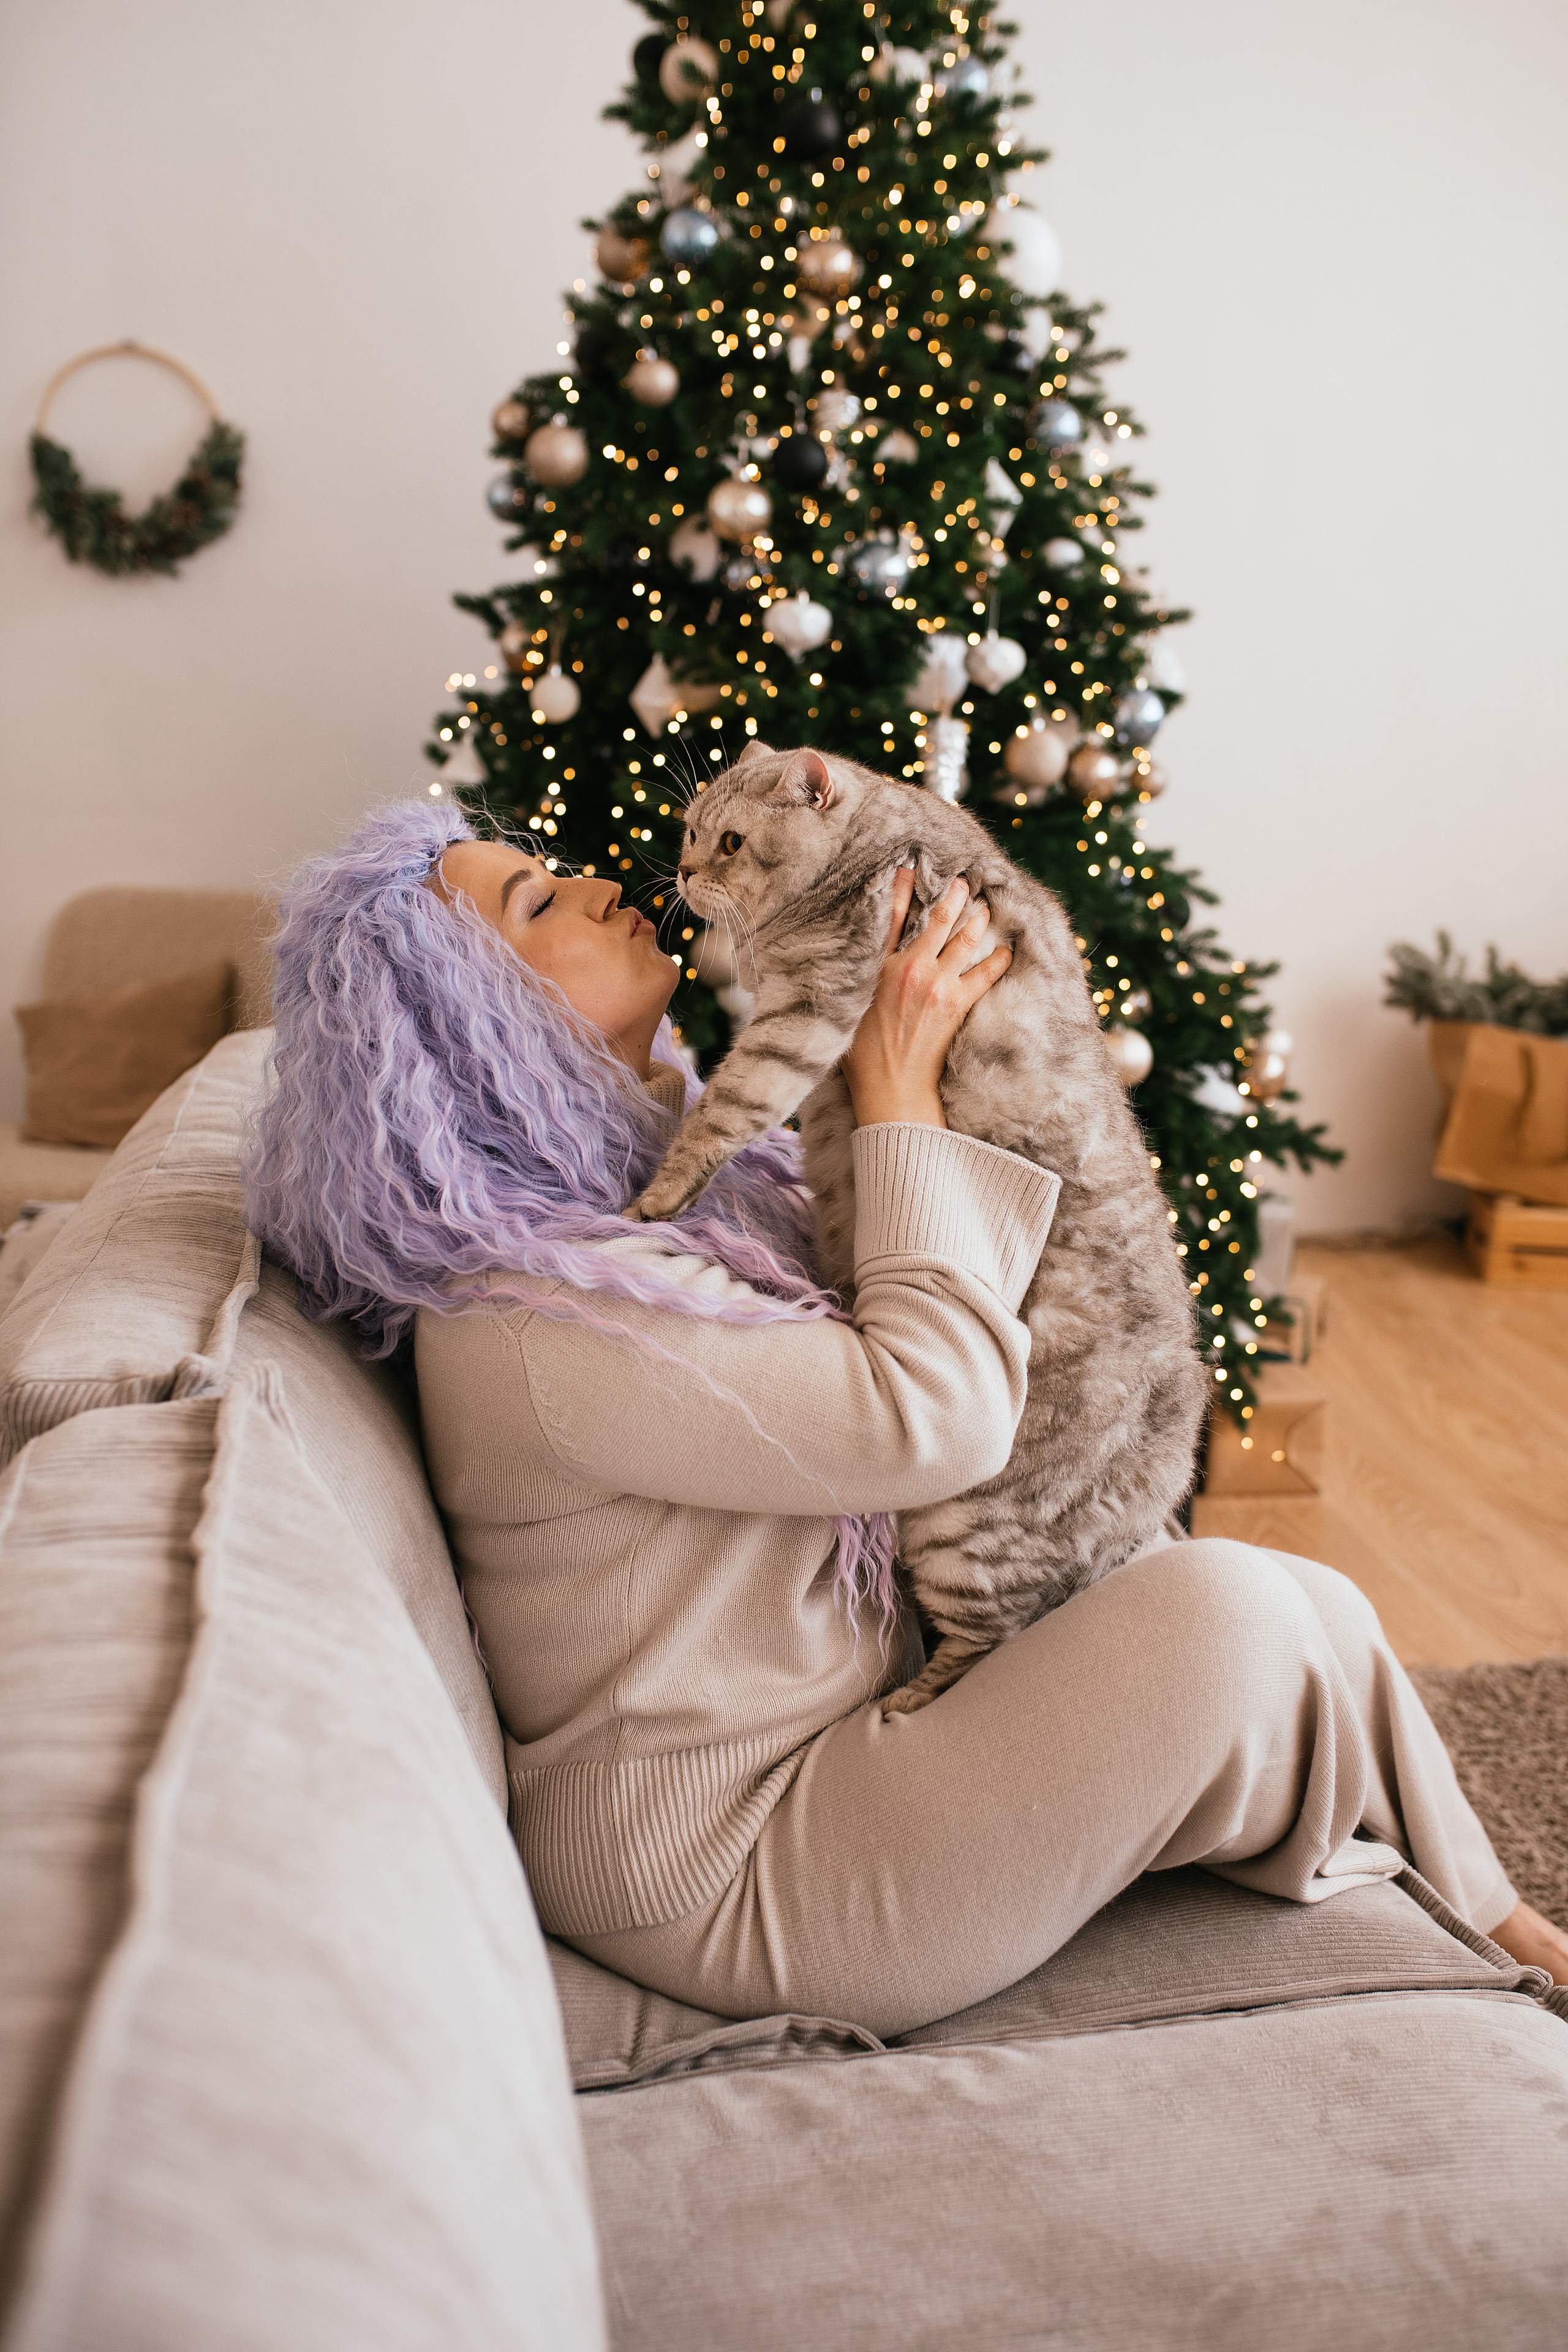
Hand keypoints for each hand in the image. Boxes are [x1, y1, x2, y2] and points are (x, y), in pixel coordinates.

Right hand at [841, 869, 1011, 1130]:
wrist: (891, 1085)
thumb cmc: (864, 1054)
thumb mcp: (850, 1007)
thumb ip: (859, 978)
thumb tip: (860, 965)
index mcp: (878, 968)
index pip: (891, 918)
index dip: (902, 890)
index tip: (909, 869)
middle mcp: (909, 969)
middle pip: (936, 921)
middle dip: (952, 897)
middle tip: (963, 882)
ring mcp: (936, 984)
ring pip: (963, 940)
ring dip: (977, 921)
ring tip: (986, 910)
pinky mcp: (957, 1003)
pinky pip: (985, 973)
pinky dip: (998, 960)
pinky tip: (1007, 951)